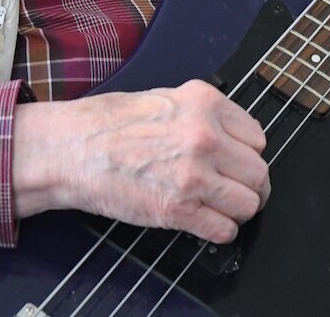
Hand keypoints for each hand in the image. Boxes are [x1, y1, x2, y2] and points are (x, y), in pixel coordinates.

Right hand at [12, 79, 269, 243]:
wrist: (71, 149)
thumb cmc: (107, 124)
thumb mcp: (165, 98)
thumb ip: (203, 116)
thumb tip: (230, 139)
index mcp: (205, 103)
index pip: (257, 137)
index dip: (247, 154)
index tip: (238, 163)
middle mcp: (206, 136)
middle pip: (258, 172)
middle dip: (249, 185)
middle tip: (235, 191)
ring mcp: (194, 174)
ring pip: (248, 203)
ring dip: (237, 210)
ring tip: (219, 208)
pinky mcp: (178, 209)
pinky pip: (224, 229)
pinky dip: (219, 231)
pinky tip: (204, 223)